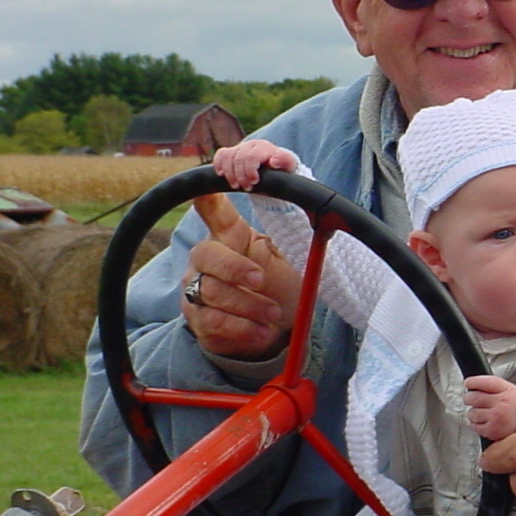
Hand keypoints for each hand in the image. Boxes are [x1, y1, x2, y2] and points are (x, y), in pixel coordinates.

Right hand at [181, 193, 301, 359]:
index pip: (213, 210)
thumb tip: (318, 219)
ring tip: (273, 313)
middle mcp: (206, 259)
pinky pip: (213, 320)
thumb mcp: (289, 261)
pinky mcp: (198, 319)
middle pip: (206, 254)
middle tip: (261, 279)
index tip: (209, 185)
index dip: (208, 197)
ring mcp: (197, 289)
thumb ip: (292, 240)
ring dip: (248, 304)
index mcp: (230, 237)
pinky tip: (261, 330)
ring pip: (211, 291)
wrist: (272, 329)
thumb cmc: (278, 287)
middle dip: (235, 268)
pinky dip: (242, 327)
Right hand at [213, 139, 297, 189]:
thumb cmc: (281, 167)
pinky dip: (219, 165)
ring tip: (236, 186)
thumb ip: (284, 161)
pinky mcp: (231, 152)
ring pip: (227, 157)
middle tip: (247, 188)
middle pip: (238, 158)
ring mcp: (240, 148)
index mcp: (264, 147)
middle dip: (240, 175)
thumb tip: (273, 161)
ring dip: (229, 174)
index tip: (253, 183)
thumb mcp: (288, 165)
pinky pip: (221, 155)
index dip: (250, 171)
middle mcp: (250, 145)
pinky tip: (222, 175)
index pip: (251, 157)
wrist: (273, 165)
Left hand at [463, 375, 515, 440]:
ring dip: (472, 412)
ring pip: (472, 412)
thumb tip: (472, 384)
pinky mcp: (492, 431)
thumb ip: (493, 385)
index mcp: (507, 391)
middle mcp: (502, 404)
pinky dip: (475, 424)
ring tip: (479, 412)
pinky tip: (482, 421)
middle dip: (468, 398)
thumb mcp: (510, 390)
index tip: (468, 383)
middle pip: (474, 397)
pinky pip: (475, 426)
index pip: (484, 382)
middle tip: (469, 399)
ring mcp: (496, 418)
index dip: (473, 382)